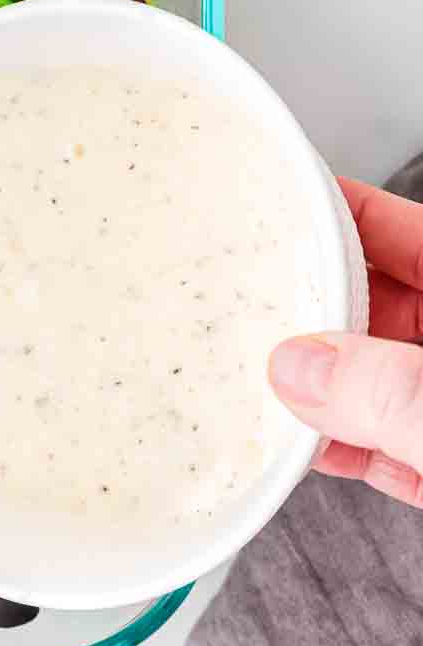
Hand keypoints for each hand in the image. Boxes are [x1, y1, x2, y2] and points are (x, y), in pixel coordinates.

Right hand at [269, 177, 422, 506]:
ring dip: (320, 386)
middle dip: (313, 307)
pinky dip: (347, 445)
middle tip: (243, 301)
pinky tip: (303, 446)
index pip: (402, 228)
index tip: (272, 199)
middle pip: (381, 302)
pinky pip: (392, 442)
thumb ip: (389, 392)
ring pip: (379, 378)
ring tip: (253, 377)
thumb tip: (299, 368)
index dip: (336, 209)